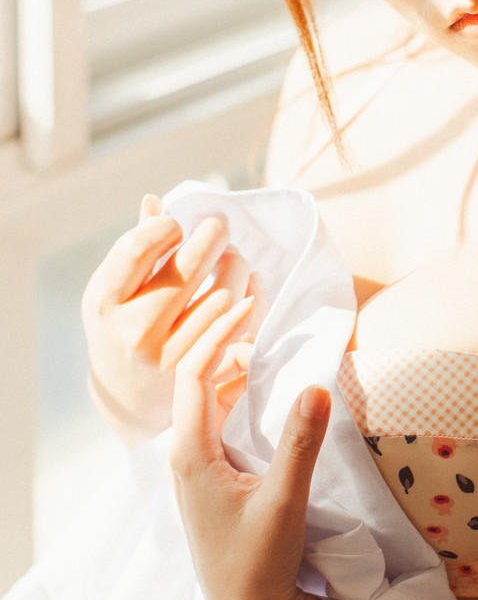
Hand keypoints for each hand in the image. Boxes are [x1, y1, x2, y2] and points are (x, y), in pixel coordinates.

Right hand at [81, 195, 266, 446]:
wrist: (128, 397)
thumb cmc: (121, 327)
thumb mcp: (113, 291)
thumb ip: (134, 250)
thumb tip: (156, 202)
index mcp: (105, 303)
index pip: (139, 247)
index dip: (165, 226)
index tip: (177, 224)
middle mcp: (135, 331)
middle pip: (189, 267)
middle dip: (212, 235)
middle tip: (219, 225)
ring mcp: (170, 355)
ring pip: (223, 295)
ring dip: (236, 263)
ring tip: (232, 254)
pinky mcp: (202, 372)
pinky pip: (240, 325)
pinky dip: (250, 296)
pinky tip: (248, 282)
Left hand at [170, 299, 330, 599]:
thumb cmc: (261, 563)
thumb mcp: (285, 501)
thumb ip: (301, 444)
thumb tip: (317, 385)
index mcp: (190, 454)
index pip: (192, 373)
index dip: (216, 333)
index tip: (244, 302)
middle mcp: (184, 456)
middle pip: (193, 378)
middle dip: (218, 335)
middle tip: (247, 297)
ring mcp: (195, 469)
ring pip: (205, 398)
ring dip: (228, 360)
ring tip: (254, 325)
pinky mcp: (212, 479)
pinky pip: (216, 417)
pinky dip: (235, 388)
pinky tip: (258, 377)